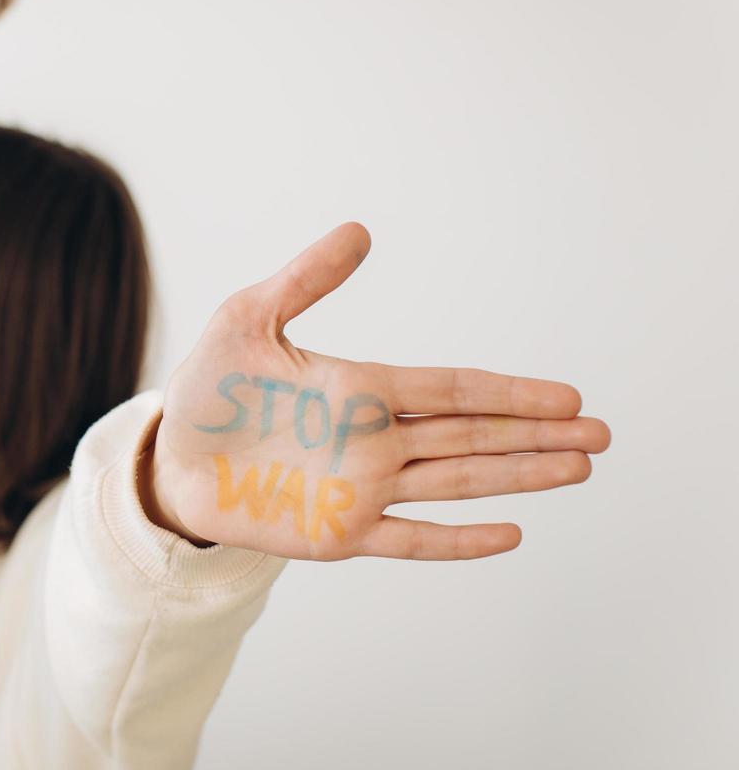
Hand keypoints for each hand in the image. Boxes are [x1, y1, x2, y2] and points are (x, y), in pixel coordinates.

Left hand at [151, 223, 609, 559]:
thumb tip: (360, 229)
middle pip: (471, 436)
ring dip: (518, 477)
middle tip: (601, 433)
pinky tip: (511, 532)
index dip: (509, 392)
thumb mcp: (248, 319)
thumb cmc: (207, 388)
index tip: (566, 394)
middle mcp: (373, 441)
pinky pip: (410, 539)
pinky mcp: (338, 534)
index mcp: (359, 389)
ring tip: (579, 467)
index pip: (451, 389)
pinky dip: (458, 540)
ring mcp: (361, 490)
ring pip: (457, 483)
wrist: (169, 458)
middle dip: (536, 434)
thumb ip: (305, 279)